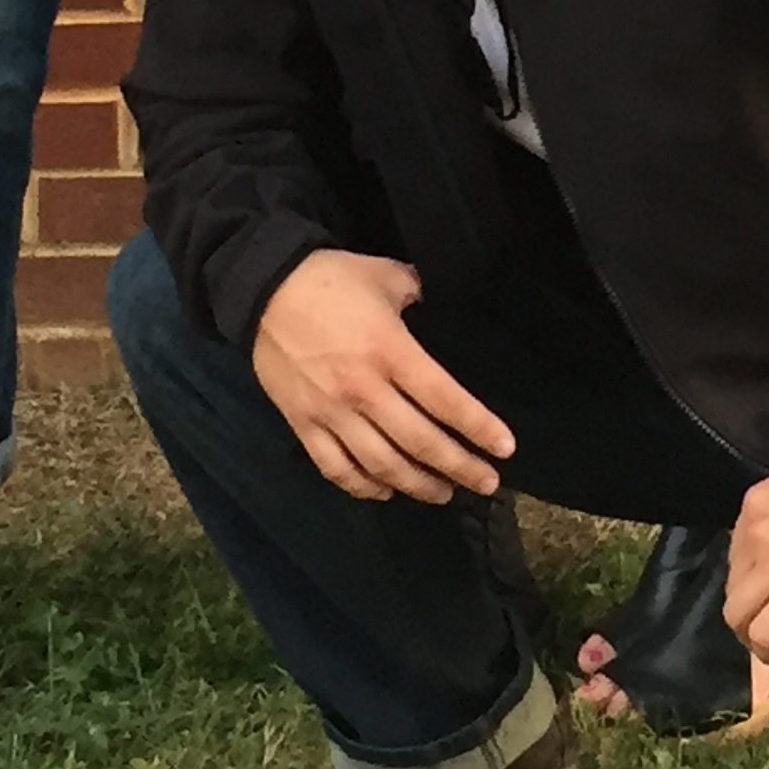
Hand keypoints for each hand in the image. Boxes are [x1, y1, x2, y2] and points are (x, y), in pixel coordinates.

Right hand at [251, 248, 514, 504]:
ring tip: (445, 493)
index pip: (444, 399)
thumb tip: (441, 306)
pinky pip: (336, 468)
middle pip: (420, 442)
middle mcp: (364, 390)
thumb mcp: (387, 275)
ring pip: (382, 465)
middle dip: (460, 467)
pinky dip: (364, 487)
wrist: (263, 287)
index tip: (505, 448)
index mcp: (391, 351)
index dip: (478, 427)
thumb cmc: (332, 279)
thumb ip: (420, 293)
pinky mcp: (303, 425)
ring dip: (418, 485)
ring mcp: (331, 413)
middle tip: (487, 484)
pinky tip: (386, 491)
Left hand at [725, 447, 768, 663]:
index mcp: (760, 502)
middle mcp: (757, 533)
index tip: (768, 591)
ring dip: (752, 634)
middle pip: (734, 586)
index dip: (751, 577)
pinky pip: (766, 632)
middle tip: (768, 624)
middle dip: (747, 609)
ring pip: (740, 614)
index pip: (737, 552)